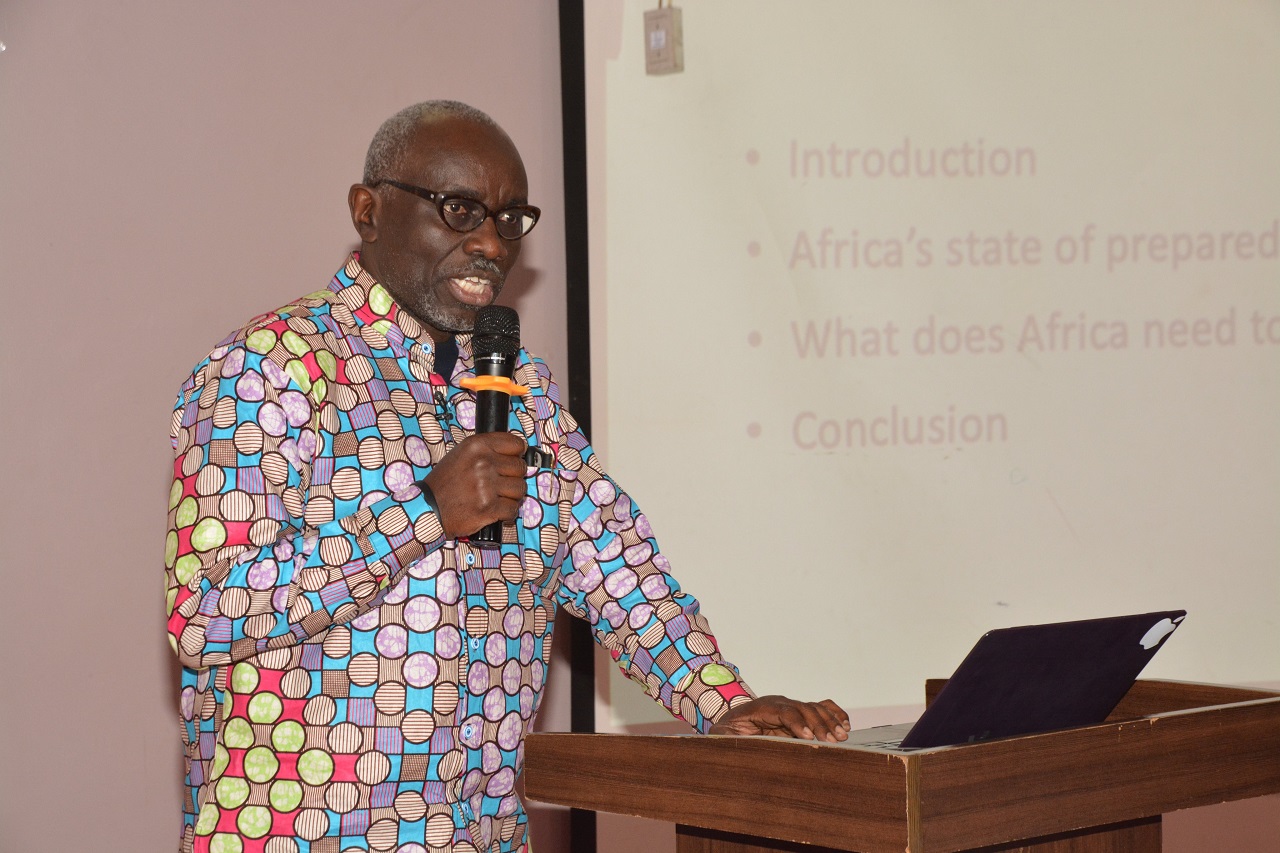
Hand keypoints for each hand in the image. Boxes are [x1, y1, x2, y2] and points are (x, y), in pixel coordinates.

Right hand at [422, 433, 528, 537]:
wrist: (428, 508)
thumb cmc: (445, 482)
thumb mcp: (461, 454)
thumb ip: (487, 450)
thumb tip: (516, 454)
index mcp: (477, 445)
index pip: (517, 444)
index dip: (516, 455)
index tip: (511, 463)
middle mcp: (483, 463)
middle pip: (520, 468)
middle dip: (513, 477)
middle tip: (499, 484)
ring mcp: (486, 486)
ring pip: (520, 489)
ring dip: (511, 496)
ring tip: (496, 498)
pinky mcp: (488, 508)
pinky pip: (512, 509)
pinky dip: (506, 513)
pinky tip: (495, 511)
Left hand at [709, 695, 850, 742]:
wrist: (732, 723)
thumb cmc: (728, 732)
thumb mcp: (722, 735)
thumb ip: (726, 738)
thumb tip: (730, 741)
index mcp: (760, 708)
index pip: (783, 711)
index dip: (796, 723)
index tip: (809, 737)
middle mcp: (778, 702)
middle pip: (802, 708)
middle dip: (818, 725)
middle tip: (831, 741)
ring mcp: (790, 705)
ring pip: (814, 708)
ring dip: (829, 721)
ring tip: (842, 736)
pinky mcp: (799, 712)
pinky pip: (820, 708)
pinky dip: (834, 713)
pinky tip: (845, 724)